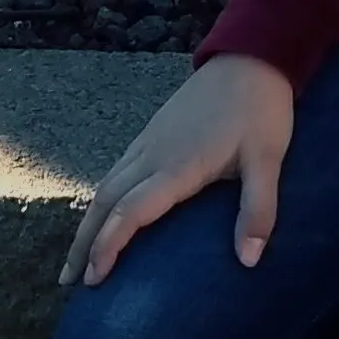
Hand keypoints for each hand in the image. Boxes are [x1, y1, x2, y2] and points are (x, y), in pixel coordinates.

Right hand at [63, 54, 294, 287]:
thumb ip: (258, 210)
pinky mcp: (151, 135)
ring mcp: (147, 143)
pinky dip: (101, 201)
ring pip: (105, 186)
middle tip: (70, 281)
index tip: (95, 278)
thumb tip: (248, 260)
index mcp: (177, 165)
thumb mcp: (268, 160)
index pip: (131, 211)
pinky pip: (115, 172)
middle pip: (105, 202)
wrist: (250, 57)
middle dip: (84, 243)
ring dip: (88, 224)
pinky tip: (102, 216)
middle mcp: (152, 155)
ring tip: (77, 259)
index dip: (109, 246)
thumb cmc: (260, 111)